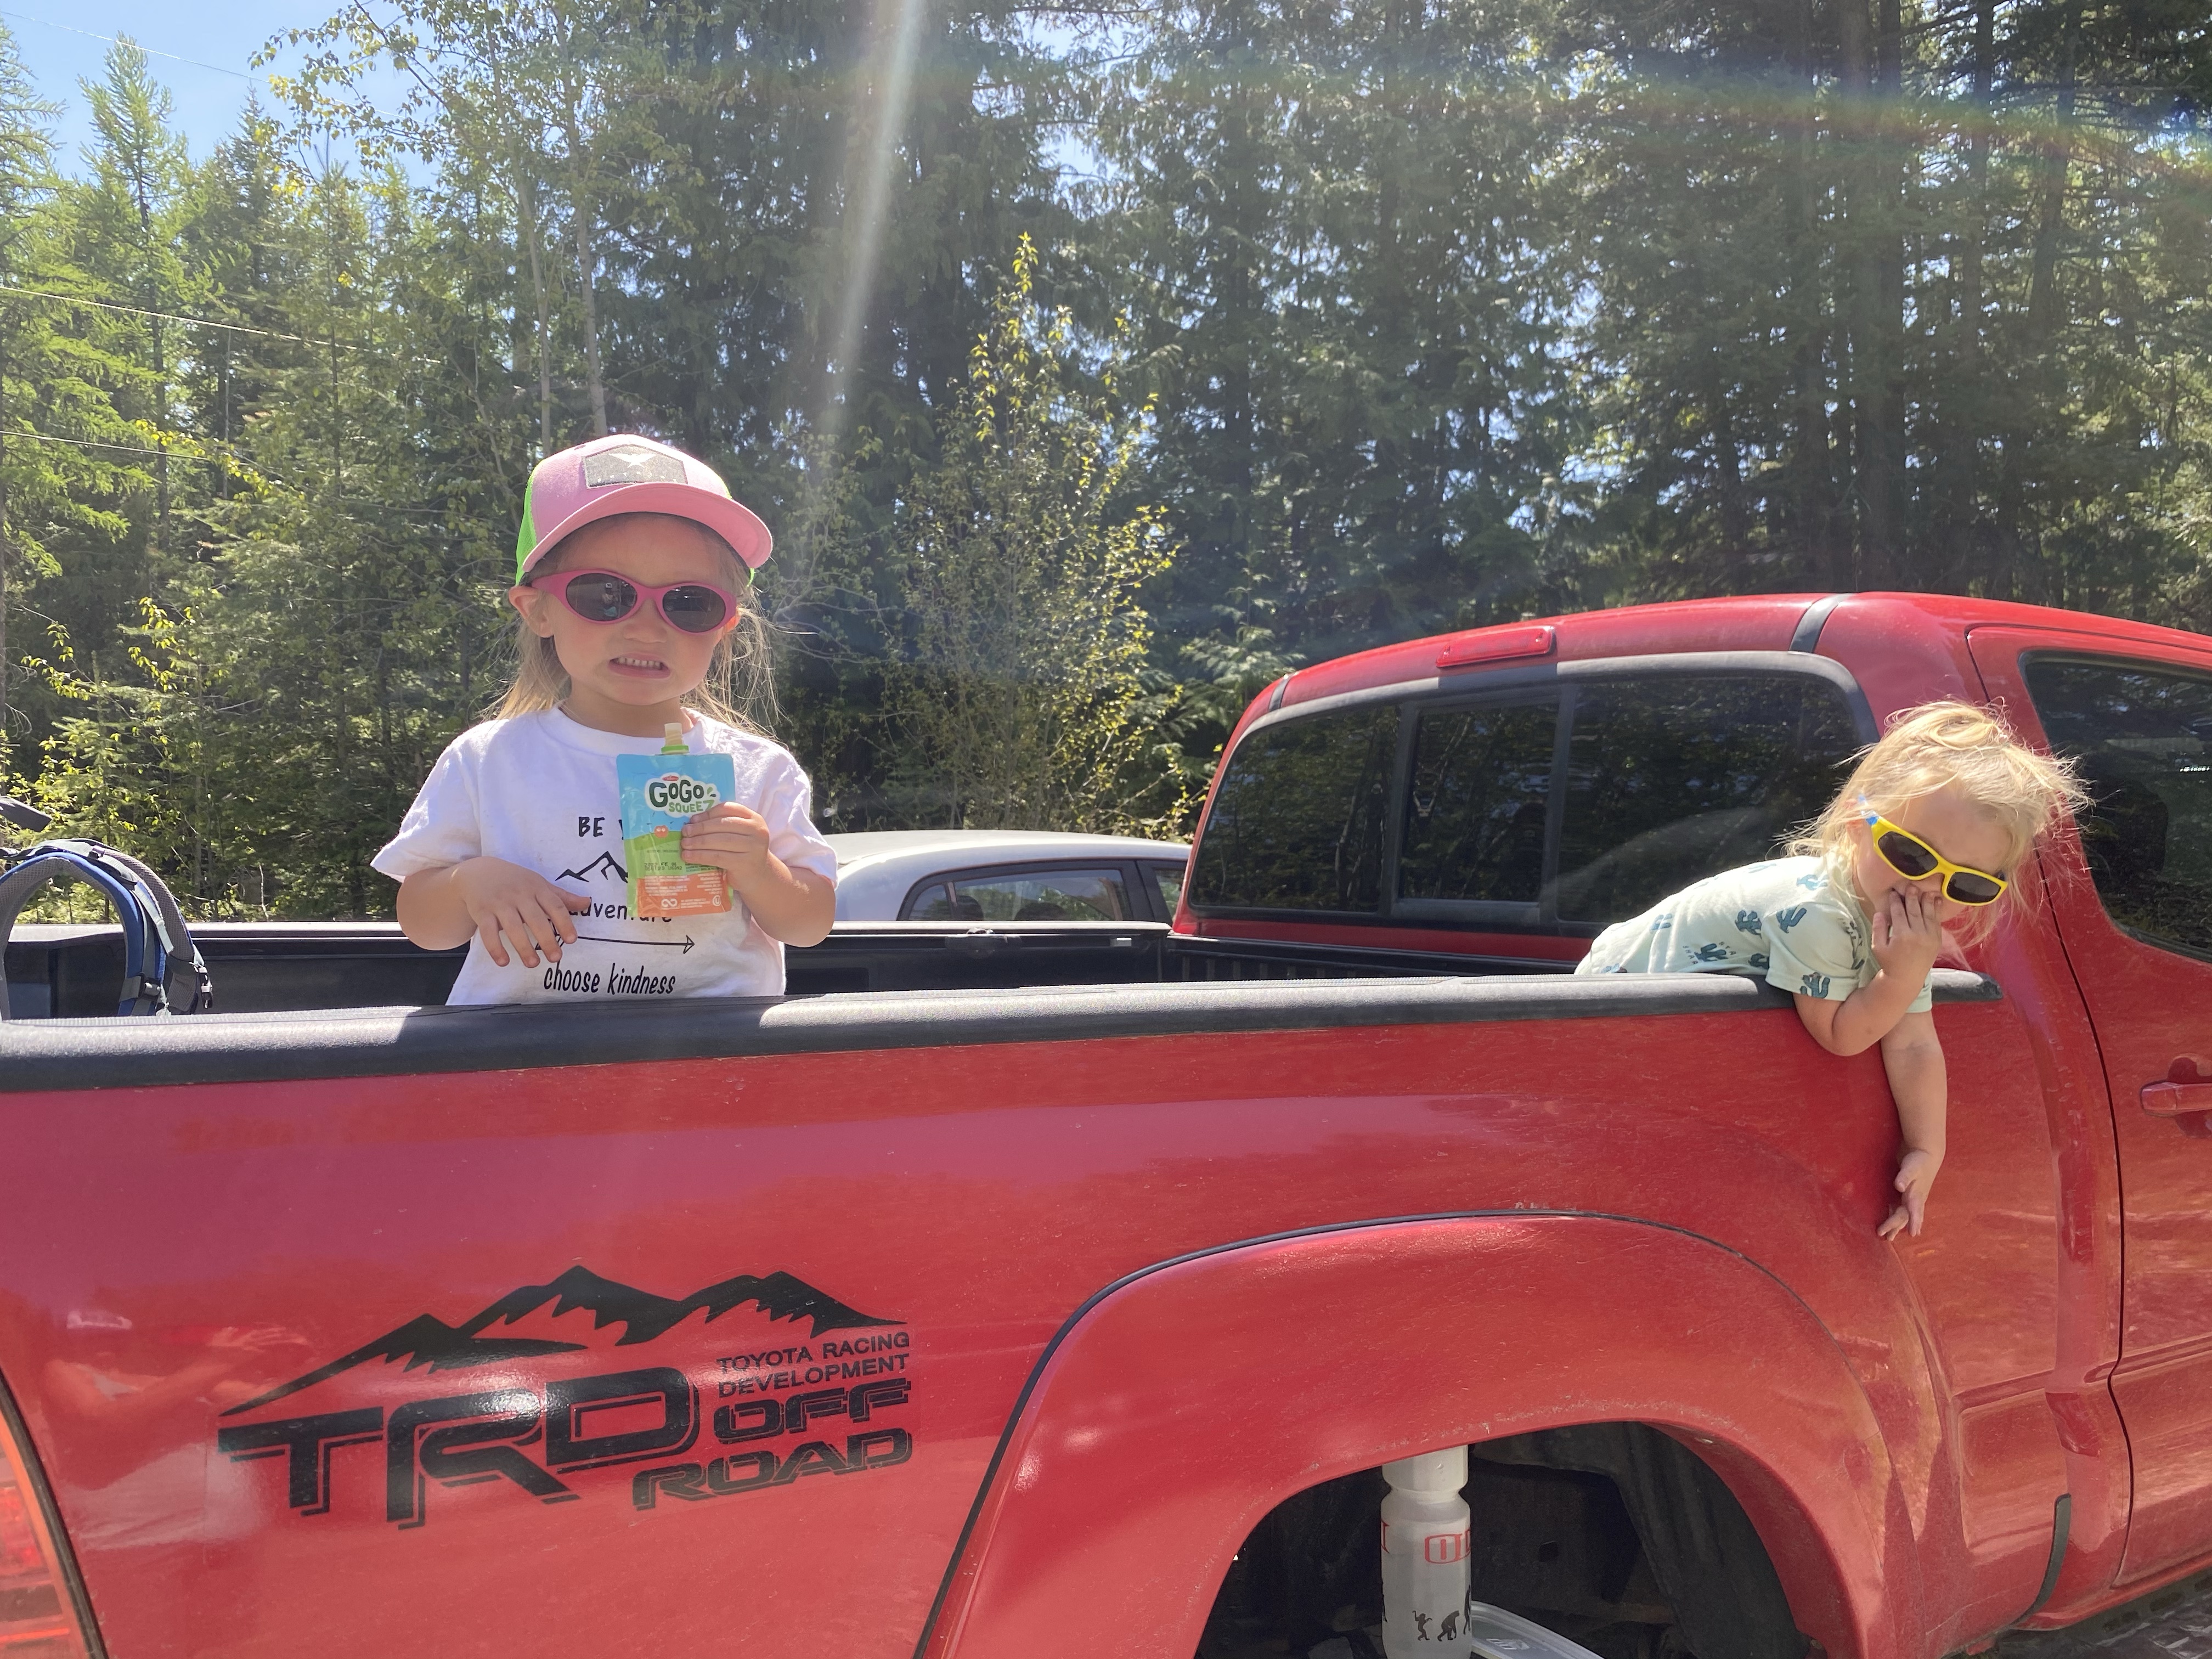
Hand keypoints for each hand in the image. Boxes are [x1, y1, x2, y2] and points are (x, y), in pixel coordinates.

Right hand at [451, 857, 590, 966]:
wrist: (477, 872)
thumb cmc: (515, 881)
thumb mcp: (538, 884)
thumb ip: (561, 897)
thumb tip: (587, 903)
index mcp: (536, 887)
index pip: (554, 905)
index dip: (564, 922)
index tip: (572, 940)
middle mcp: (519, 894)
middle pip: (535, 919)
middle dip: (547, 939)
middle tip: (556, 958)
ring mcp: (499, 903)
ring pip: (513, 927)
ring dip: (523, 947)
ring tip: (533, 964)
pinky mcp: (482, 912)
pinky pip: (488, 932)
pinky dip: (495, 948)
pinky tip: (503, 962)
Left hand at [680, 802, 773, 893]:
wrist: (757, 876)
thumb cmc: (743, 852)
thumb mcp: (739, 835)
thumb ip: (724, 825)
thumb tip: (693, 822)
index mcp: (754, 818)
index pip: (729, 809)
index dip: (709, 813)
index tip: (693, 819)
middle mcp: (757, 831)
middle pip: (723, 824)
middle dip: (701, 828)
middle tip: (685, 832)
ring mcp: (753, 848)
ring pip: (719, 840)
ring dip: (698, 842)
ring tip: (684, 845)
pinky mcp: (744, 863)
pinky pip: (717, 857)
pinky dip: (700, 856)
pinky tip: (689, 857)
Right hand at [1870, 885, 1943, 983]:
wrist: (1907, 979)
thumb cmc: (1889, 962)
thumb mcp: (1878, 947)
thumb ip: (1878, 929)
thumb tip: (1880, 912)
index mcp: (1901, 935)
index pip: (1898, 913)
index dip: (1896, 901)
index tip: (1894, 892)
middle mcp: (1917, 934)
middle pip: (1914, 910)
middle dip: (1912, 897)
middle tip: (1910, 886)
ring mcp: (1929, 937)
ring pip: (1928, 914)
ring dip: (1926, 901)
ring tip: (1925, 890)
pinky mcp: (1937, 940)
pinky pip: (1937, 922)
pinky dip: (1937, 910)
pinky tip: (1936, 901)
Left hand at [1880, 1146, 1942, 1238]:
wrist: (1927, 1154)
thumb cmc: (1918, 1161)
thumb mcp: (1911, 1167)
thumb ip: (1904, 1177)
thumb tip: (1899, 1187)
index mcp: (1916, 1195)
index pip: (1912, 1212)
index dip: (1912, 1223)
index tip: (1912, 1234)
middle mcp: (1916, 1199)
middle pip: (1905, 1217)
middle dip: (1897, 1227)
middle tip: (1887, 1238)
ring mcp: (1914, 1198)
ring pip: (1905, 1215)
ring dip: (1898, 1225)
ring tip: (1891, 1237)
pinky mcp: (1910, 1194)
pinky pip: (1905, 1210)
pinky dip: (1900, 1217)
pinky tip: (1898, 1223)